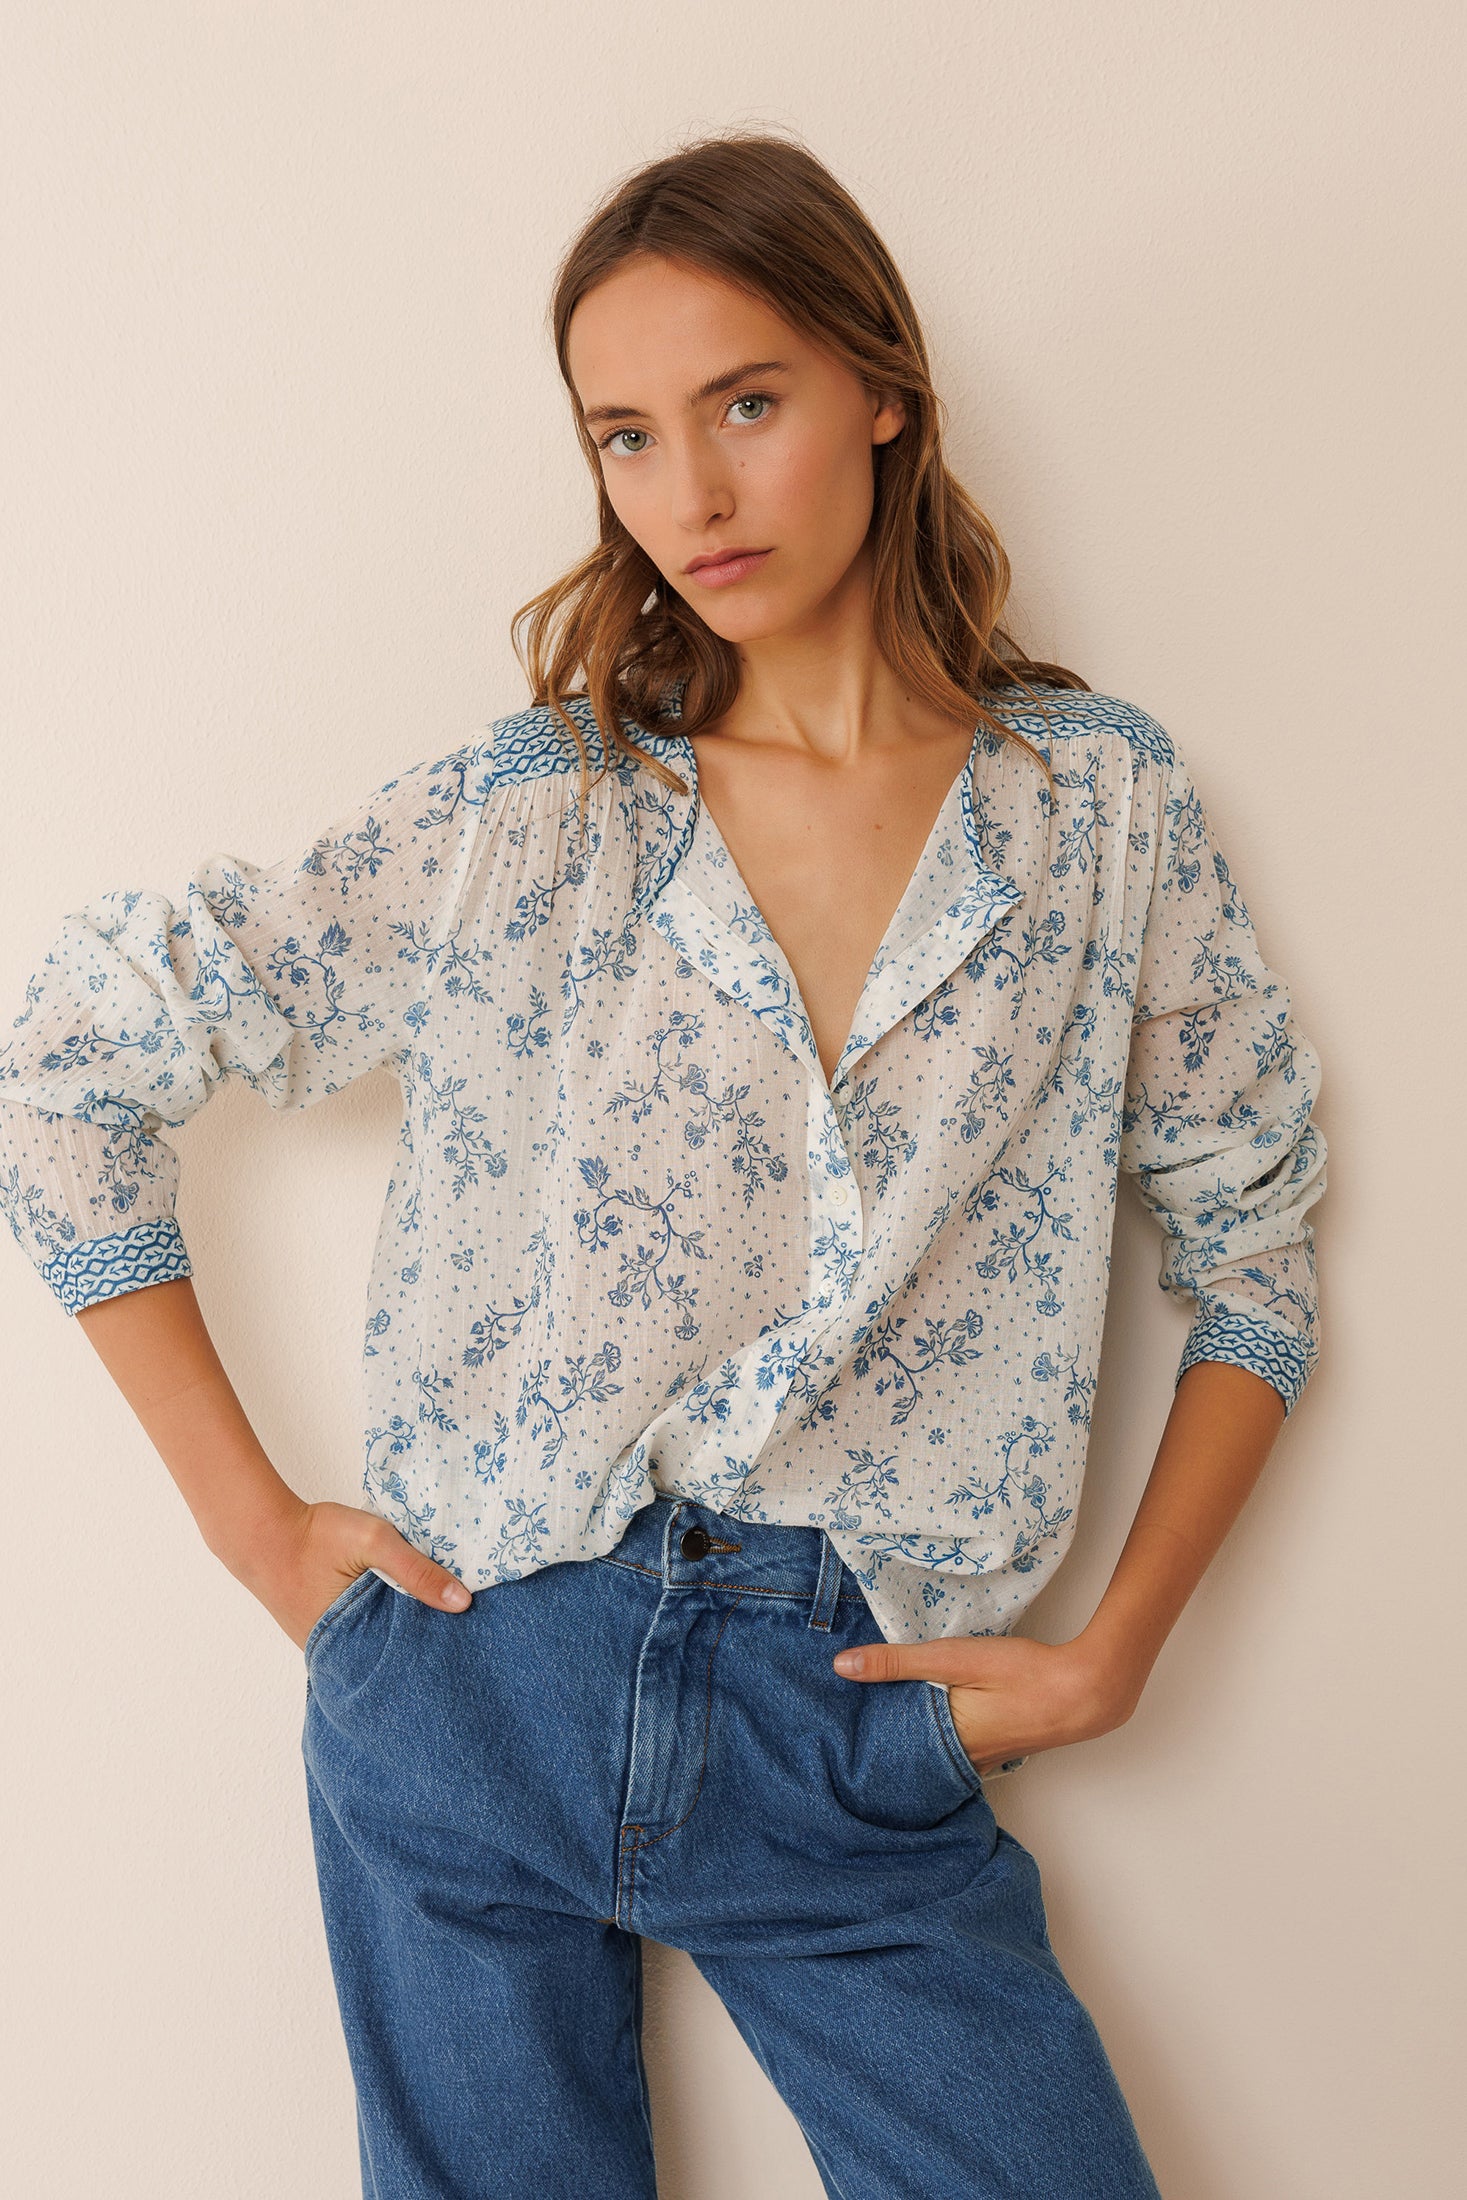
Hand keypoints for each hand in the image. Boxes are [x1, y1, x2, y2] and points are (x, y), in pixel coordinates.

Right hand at [234, 1498, 471, 1652]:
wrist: (262, 1530)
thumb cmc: (316, 1536)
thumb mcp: (374, 1541)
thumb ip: (416, 1570)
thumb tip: (462, 1602)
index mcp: (351, 1641)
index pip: (405, 1657)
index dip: (434, 1647)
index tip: (464, 1640)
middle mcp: (336, 1653)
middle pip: (391, 1655)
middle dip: (419, 1645)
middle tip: (456, 1632)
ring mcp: (327, 1644)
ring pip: (375, 1645)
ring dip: (398, 1632)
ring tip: (434, 1620)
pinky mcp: (323, 1631)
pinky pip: (359, 1634)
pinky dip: (379, 1623)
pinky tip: (400, 1608)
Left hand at [831, 1630, 1139, 1776]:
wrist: (1086, 1689)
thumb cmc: (1023, 1674)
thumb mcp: (954, 1658)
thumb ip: (899, 1662)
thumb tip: (841, 1666)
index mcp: (945, 1742)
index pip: (889, 1750)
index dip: (861, 1743)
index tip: (832, 1736)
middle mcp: (964, 1760)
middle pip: (912, 1756)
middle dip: (883, 1748)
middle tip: (846, 1735)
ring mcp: (986, 1757)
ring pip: (936, 1755)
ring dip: (913, 1743)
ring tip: (880, 1728)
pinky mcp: (1002, 1746)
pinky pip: (960, 1750)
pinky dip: (941, 1740)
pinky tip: (934, 1724)